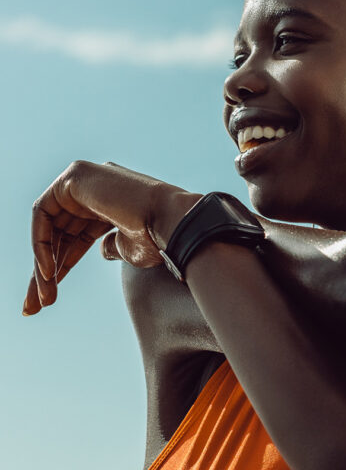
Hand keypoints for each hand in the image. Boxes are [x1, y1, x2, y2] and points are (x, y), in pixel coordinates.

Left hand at [24, 161, 196, 315]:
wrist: (175, 224)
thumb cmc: (160, 239)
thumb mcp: (130, 248)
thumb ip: (112, 246)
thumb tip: (103, 249)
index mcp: (113, 202)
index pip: (77, 234)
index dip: (64, 264)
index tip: (51, 296)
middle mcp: (98, 186)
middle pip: (60, 232)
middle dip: (46, 270)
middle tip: (37, 303)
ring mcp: (87, 178)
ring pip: (48, 226)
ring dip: (42, 264)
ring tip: (42, 296)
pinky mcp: (76, 175)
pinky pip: (43, 213)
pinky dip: (41, 243)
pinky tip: (47, 271)